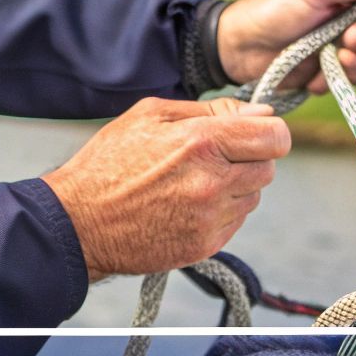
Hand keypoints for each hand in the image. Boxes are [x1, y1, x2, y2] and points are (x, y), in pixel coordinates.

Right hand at [43, 97, 289, 280]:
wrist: (79, 223)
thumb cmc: (110, 163)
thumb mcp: (151, 115)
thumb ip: (212, 110)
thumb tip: (261, 112)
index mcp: (202, 142)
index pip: (275, 137)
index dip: (269, 132)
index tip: (254, 133)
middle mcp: (212, 182)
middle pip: (268, 168)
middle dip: (249, 159)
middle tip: (214, 158)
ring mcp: (210, 218)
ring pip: (253, 196)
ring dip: (235, 187)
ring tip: (193, 182)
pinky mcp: (205, 245)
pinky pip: (236, 221)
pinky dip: (221, 212)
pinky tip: (186, 205)